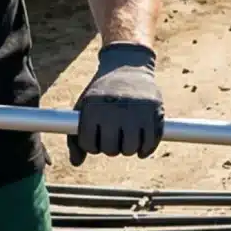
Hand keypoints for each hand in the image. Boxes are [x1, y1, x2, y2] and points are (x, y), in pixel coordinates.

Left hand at [72, 42, 163, 160]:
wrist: (127, 67)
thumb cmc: (101, 93)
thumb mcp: (83, 108)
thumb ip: (75, 136)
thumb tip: (76, 163)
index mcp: (93, 109)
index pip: (90, 146)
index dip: (92, 146)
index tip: (96, 137)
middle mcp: (115, 110)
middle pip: (111, 150)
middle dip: (111, 147)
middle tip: (113, 137)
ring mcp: (137, 111)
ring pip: (131, 149)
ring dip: (127, 149)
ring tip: (125, 139)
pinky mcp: (155, 112)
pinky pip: (150, 144)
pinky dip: (145, 149)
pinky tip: (140, 146)